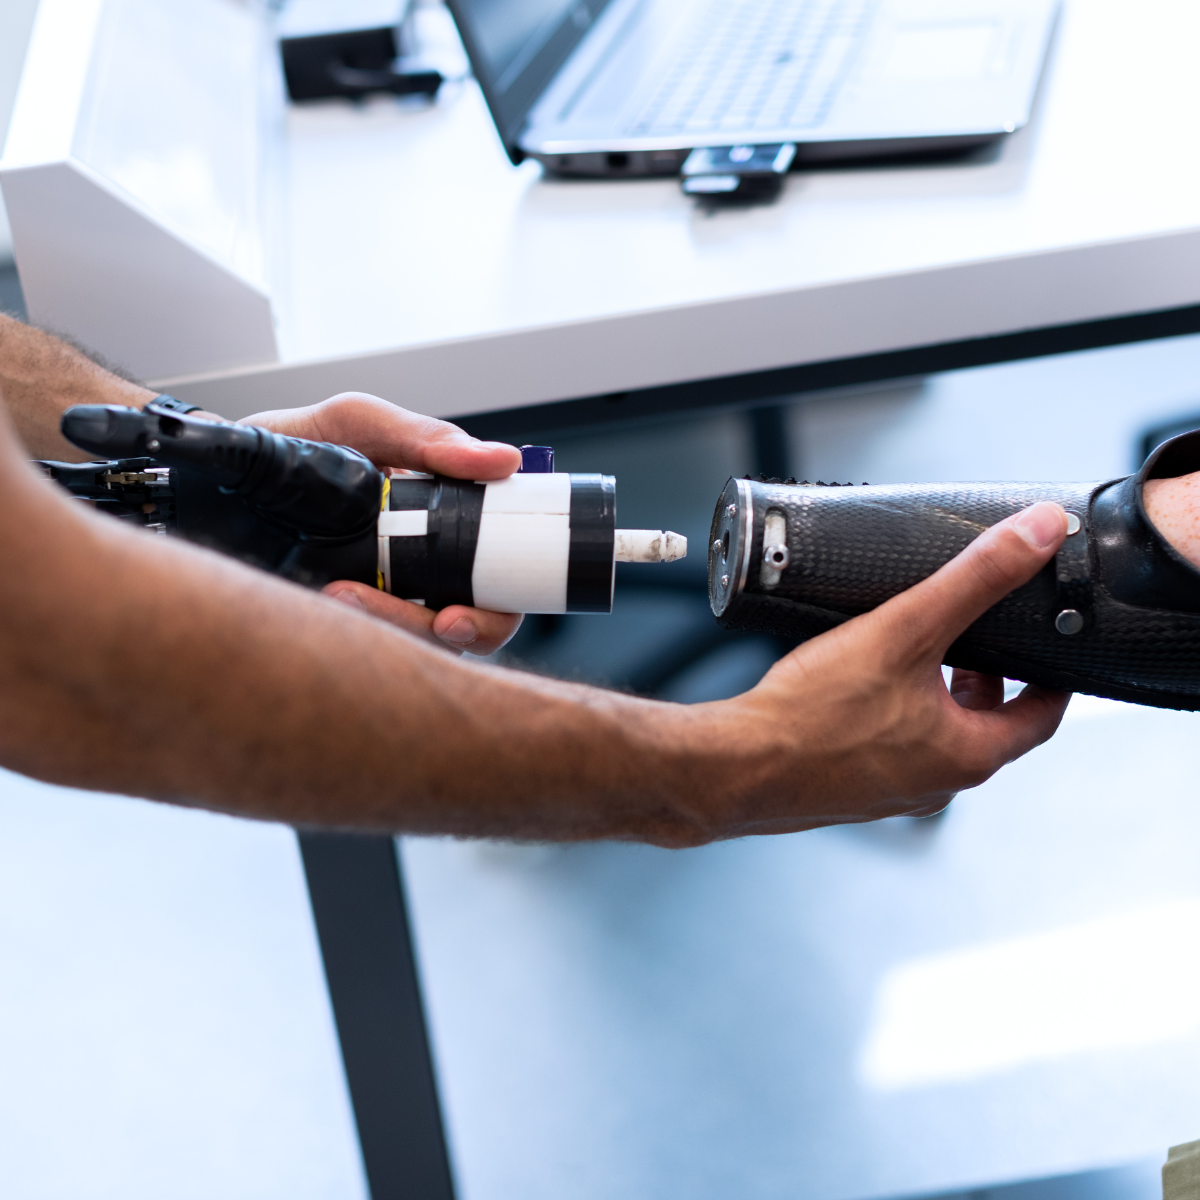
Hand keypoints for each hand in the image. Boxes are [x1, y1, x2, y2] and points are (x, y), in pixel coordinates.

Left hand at [243, 391, 523, 655]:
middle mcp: (427, 569)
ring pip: (422, 645)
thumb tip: (502, 460)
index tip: (459, 613)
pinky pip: (370, 648)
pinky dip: (357, 632)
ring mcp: (389, 597)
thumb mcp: (359, 422)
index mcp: (448, 522)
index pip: (505, 579)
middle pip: (474, 625)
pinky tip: (327, 603)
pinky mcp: (345, 620)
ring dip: (397, 630)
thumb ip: (425, 438)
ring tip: (345, 597)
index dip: (499, 608)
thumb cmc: (299, 443)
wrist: (224, 467)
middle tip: (437, 622)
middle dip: (462, 633)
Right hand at [683, 502, 1071, 842]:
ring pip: (930, 738)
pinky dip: (886, 718)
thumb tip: (1037, 535)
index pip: (1038, 719)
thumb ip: (974, 579)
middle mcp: (934, 785)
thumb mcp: (905, 630)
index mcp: (966, 756)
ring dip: (931, 698)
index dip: (1049, 680)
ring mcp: (888, 794)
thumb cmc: (815, 715)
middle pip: (982, 726)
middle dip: (981, 680)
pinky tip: (851, 688)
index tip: (1047, 655)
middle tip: (970, 640)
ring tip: (905, 654)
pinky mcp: (846, 792)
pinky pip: (885, 751)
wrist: (735, 767)